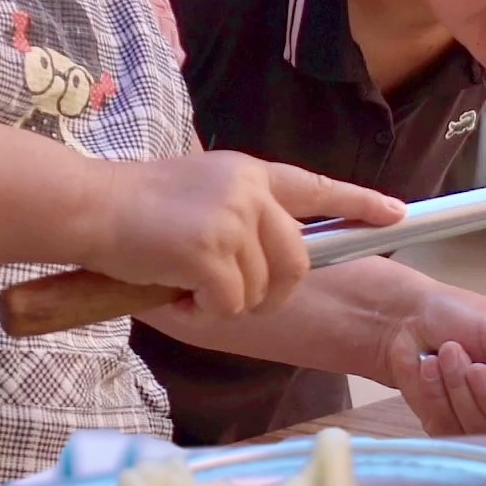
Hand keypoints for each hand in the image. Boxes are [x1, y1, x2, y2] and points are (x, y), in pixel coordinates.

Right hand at [80, 153, 402, 316]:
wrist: (88, 206)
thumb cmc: (133, 206)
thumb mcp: (200, 192)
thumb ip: (240, 213)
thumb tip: (270, 259)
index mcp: (251, 173)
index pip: (317, 188)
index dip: (359, 204)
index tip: (398, 216)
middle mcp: (250, 191)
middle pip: (297, 260)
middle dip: (272, 292)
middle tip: (231, 298)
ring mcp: (233, 219)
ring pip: (261, 289)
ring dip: (227, 302)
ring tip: (187, 286)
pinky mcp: (211, 250)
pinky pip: (231, 304)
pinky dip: (204, 312)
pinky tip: (176, 294)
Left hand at [385, 289, 485, 436]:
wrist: (408, 319)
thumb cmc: (459, 315)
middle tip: (475, 366)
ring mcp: (480, 422)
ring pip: (478, 430)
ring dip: (458, 390)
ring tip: (446, 354)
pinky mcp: (448, 428)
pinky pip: (446, 429)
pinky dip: (435, 395)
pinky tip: (429, 369)